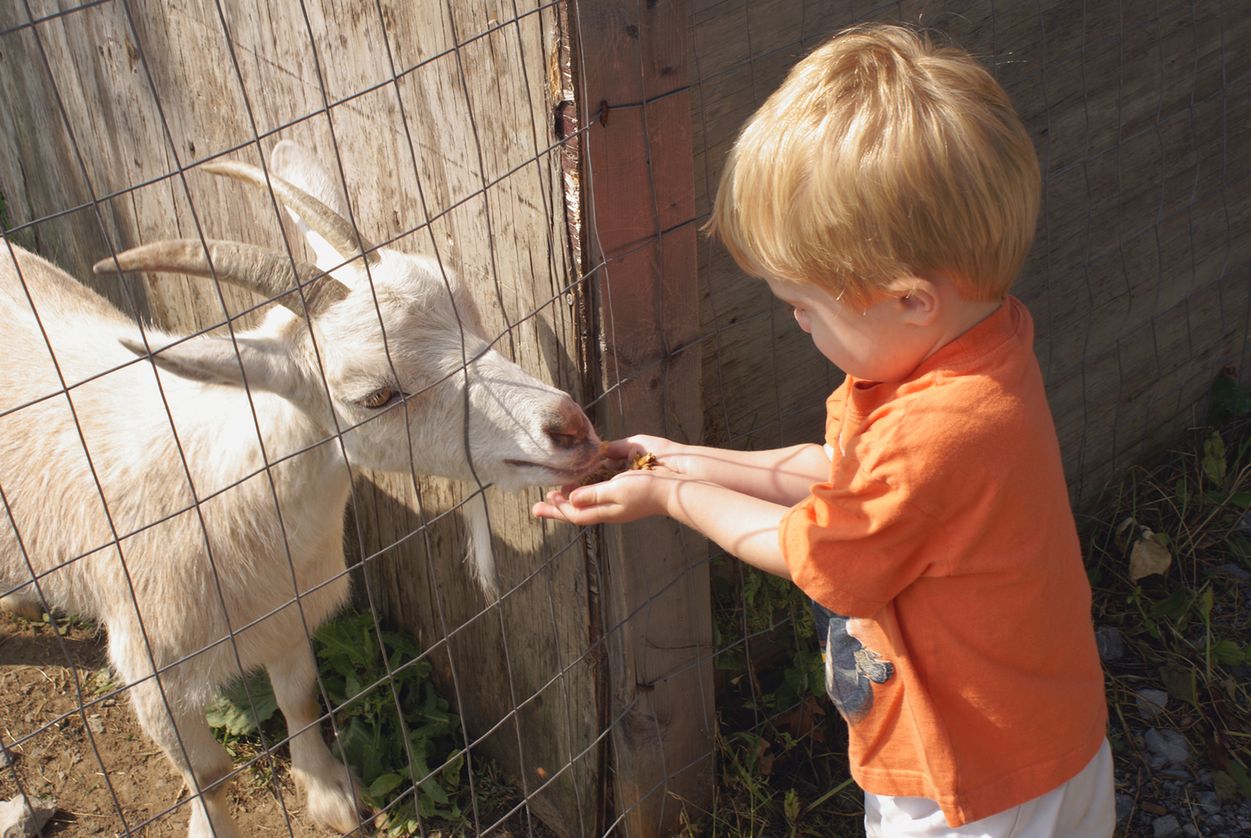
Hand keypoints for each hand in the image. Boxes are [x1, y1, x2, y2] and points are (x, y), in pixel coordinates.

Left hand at [532, 463, 689, 525]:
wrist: (674, 488)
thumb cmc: (646, 489)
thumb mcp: (617, 491)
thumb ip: (593, 494)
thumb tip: (570, 499)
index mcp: (606, 511)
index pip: (575, 514)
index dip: (558, 510)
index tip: (541, 504)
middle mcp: (609, 508)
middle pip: (578, 510)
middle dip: (558, 508)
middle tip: (538, 506)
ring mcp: (618, 501)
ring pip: (588, 502)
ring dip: (571, 498)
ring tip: (557, 493)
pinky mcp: (625, 492)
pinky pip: (599, 494)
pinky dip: (586, 489)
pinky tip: (583, 483)